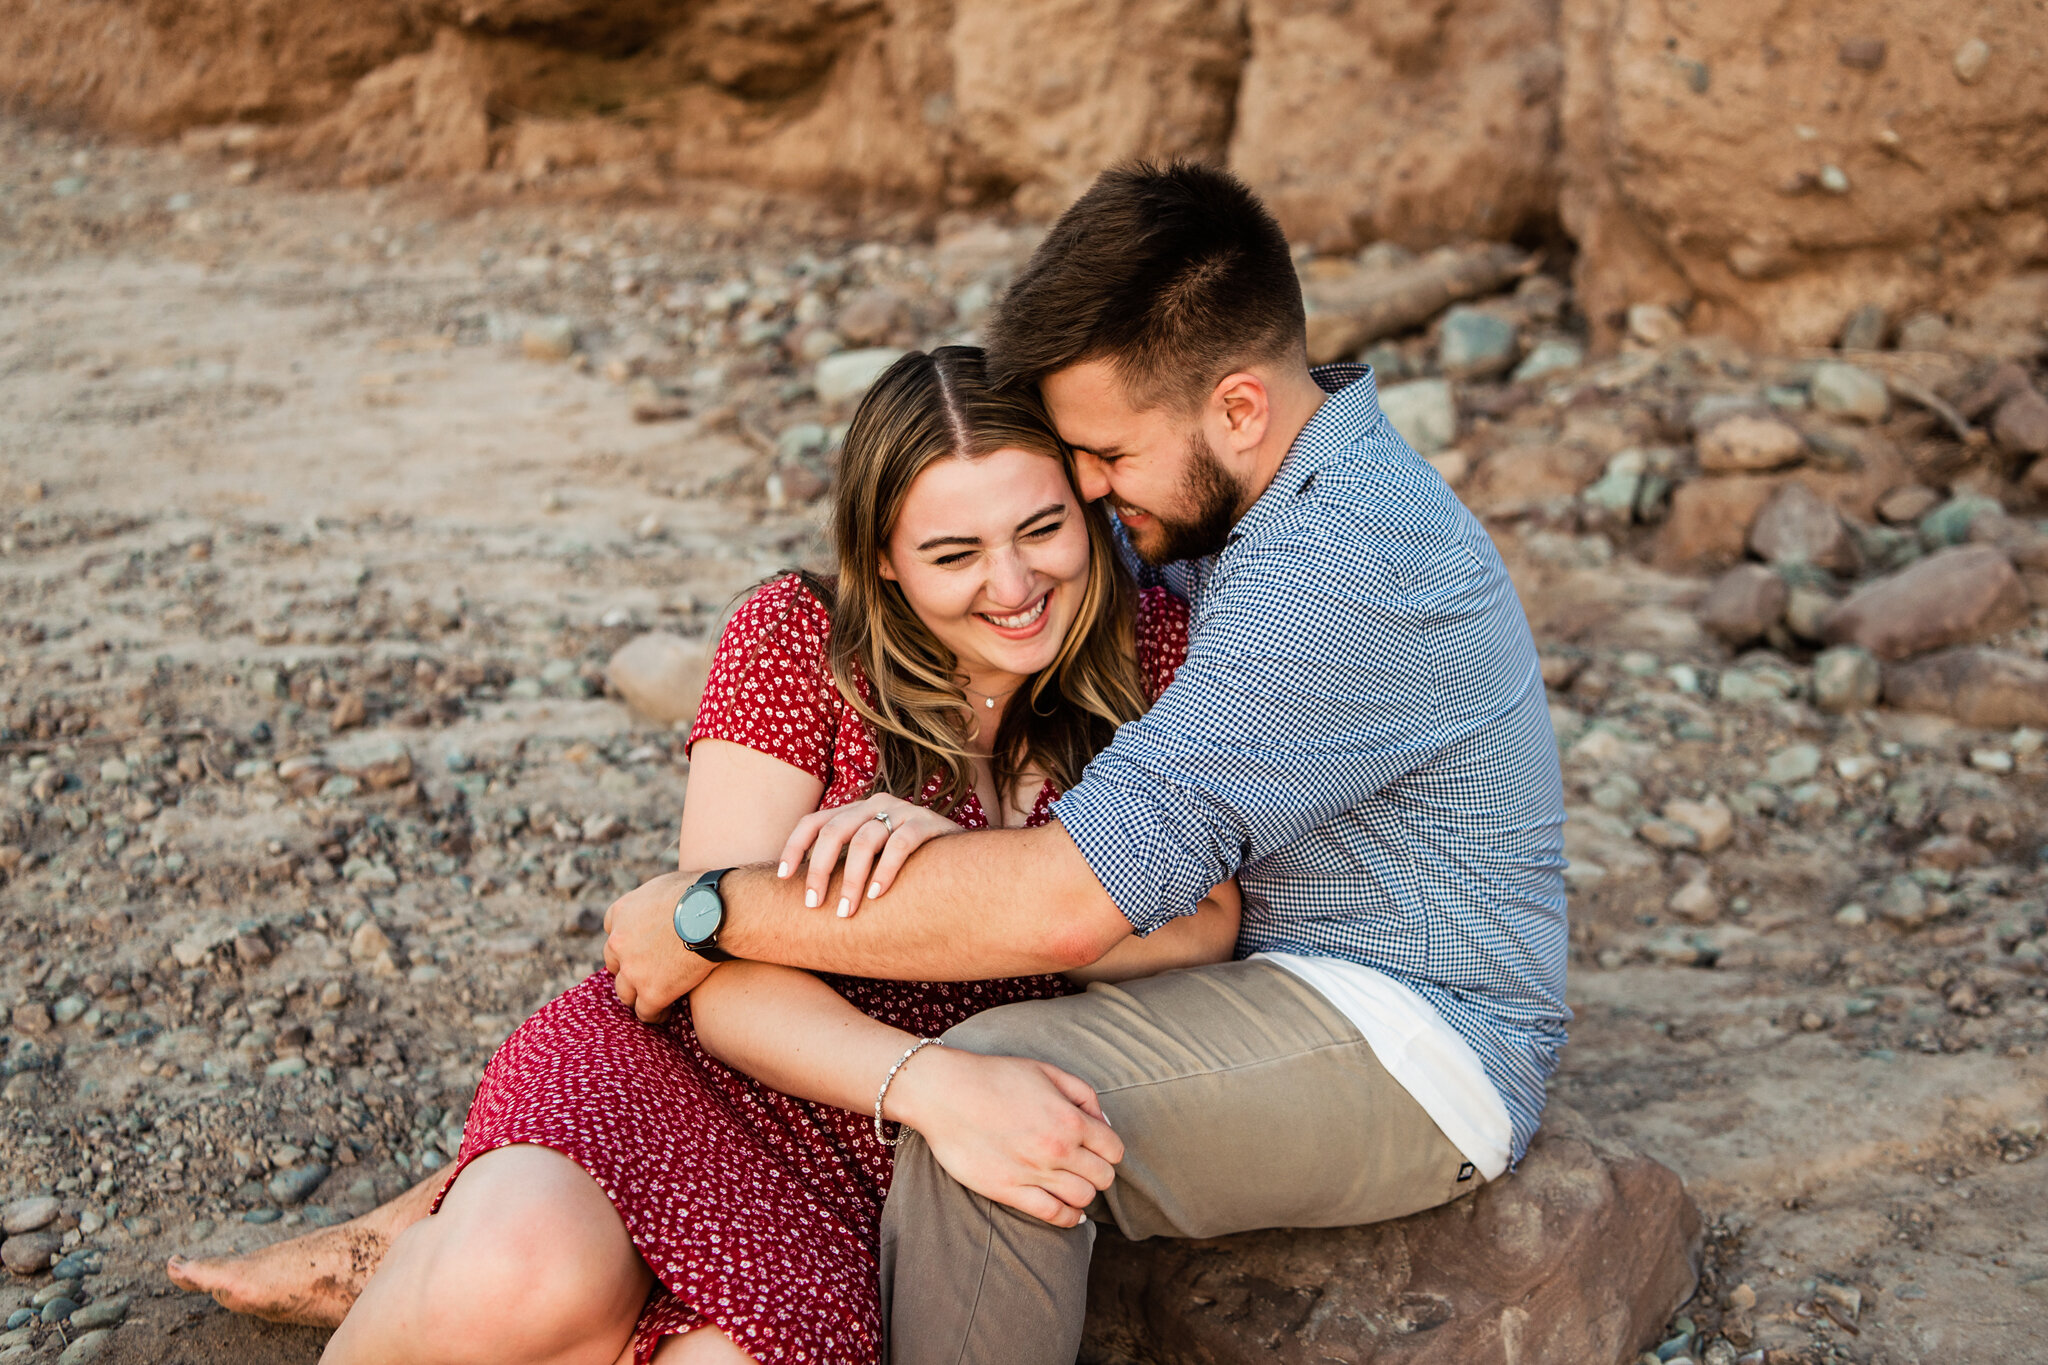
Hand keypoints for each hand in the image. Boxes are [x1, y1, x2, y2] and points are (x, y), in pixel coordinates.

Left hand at [603, 870, 716, 1021]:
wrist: (715, 913)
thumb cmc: (701, 894)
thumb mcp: (665, 886)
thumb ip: (653, 901)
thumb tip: (665, 904)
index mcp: (621, 911)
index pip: (612, 929)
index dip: (628, 941)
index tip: (640, 946)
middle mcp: (619, 941)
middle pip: (614, 963)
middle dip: (628, 968)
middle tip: (647, 973)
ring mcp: (633, 969)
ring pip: (625, 992)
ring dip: (637, 994)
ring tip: (653, 999)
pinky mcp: (652, 991)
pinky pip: (645, 1012)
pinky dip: (654, 1014)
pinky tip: (665, 1012)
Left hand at [777, 794, 960, 917]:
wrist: (961, 857)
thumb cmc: (906, 864)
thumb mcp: (871, 857)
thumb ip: (844, 863)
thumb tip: (803, 896)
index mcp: (855, 810)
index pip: (813, 822)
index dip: (794, 847)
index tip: (782, 877)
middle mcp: (875, 804)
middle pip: (834, 832)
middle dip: (819, 871)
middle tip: (814, 906)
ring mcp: (902, 811)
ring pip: (865, 840)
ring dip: (851, 879)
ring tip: (846, 912)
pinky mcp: (926, 822)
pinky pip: (900, 844)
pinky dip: (885, 870)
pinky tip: (877, 895)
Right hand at [887, 1045, 1122, 1227]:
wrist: (945, 1092)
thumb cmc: (995, 1077)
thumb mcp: (1046, 1071)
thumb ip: (1083, 1094)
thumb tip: (1104, 1123)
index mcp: (1070, 1119)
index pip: (1114, 1150)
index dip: (1108, 1149)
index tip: (1097, 1148)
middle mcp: (1058, 1149)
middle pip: (1103, 1177)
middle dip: (1099, 1172)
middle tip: (1085, 1166)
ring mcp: (1034, 1172)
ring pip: (1083, 1198)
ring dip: (1084, 1194)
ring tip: (1073, 1184)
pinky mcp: (1009, 1191)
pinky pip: (1053, 1215)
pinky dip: (1068, 1218)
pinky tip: (1068, 1211)